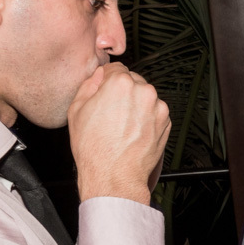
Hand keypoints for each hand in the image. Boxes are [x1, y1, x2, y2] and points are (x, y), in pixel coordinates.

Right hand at [69, 63, 170, 204]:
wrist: (115, 175)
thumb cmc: (94, 147)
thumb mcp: (77, 110)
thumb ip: (89, 85)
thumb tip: (98, 75)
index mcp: (120, 83)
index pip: (115, 69)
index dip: (106, 80)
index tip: (103, 91)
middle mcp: (144, 91)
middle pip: (132, 81)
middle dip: (122, 92)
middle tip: (111, 112)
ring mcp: (158, 107)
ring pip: (145, 97)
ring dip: (136, 104)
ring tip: (122, 125)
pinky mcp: (166, 121)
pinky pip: (154, 112)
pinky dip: (146, 118)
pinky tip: (133, 131)